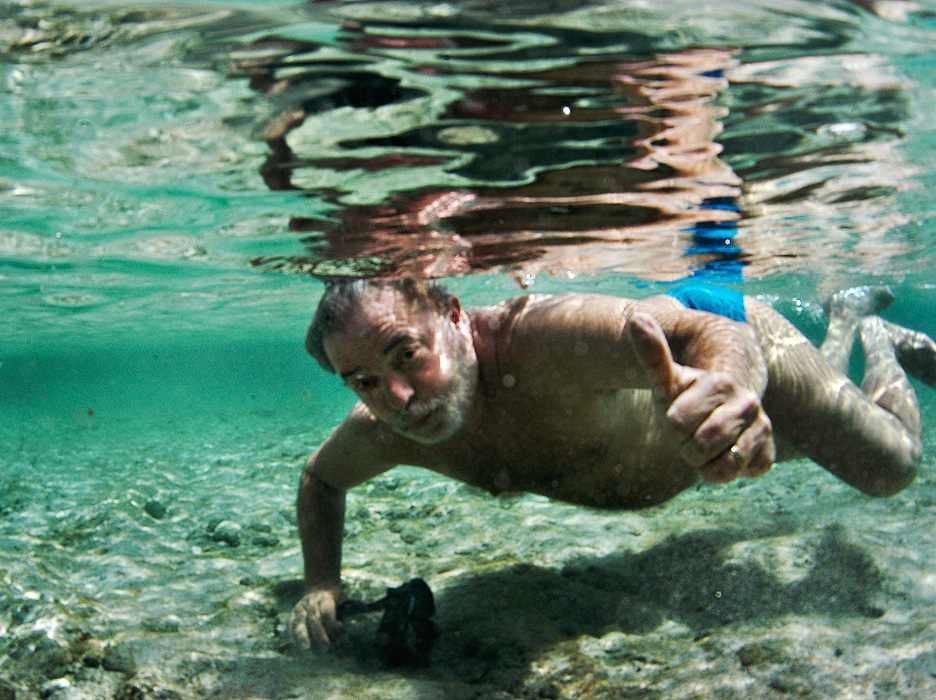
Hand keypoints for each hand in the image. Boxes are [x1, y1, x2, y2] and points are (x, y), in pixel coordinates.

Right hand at [287, 584, 346, 649]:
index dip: (333, 624)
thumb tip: (342, 623)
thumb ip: (346, 609)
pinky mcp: (293, 613)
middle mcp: (311, 602)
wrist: (320, 586)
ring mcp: (300, 607)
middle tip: (325, 647)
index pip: (327, 612)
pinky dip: (293, 635)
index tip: (340, 627)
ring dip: (303, 636)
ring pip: (300, 622)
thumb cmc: (334, 597)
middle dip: (319, 634)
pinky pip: (290, 624)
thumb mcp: (343, 597)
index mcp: (325, 597)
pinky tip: (297, 645)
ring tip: (305, 649)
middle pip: (314, 619)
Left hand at [629, 311, 774, 482]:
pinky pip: (738, 475)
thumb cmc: (685, 395)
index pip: (677, 423)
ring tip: (706, 443)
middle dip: (687, 446)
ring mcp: (761, 428)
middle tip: (692, 432)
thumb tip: (636, 317)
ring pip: (722, 468)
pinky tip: (724, 454)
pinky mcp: (766, 453)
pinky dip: (725, 471)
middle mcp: (748, 403)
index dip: (673, 425)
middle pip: (698, 448)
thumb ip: (652, 352)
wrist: (719, 407)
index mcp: (720, 383)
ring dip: (705, 462)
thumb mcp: (668, 379)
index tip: (679, 414)